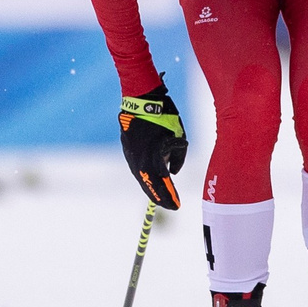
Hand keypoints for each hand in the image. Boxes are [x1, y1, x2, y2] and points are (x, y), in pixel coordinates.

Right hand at [118, 85, 184, 208]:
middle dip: (160, 197)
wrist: (142, 100)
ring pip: (142, 177)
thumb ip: (178, 157)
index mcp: (154, 158)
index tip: (177, 206)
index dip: (170, 196)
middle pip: (150, 185)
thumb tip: (173, 173)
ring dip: (151, 188)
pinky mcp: (128, 149)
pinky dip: (144, 177)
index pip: (163, 184)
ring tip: (159, 198)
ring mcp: (131, 155)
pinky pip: (137, 168)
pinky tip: (150, 181)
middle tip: (169, 206)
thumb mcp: (180, 137)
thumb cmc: (165, 118)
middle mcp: (140, 160)